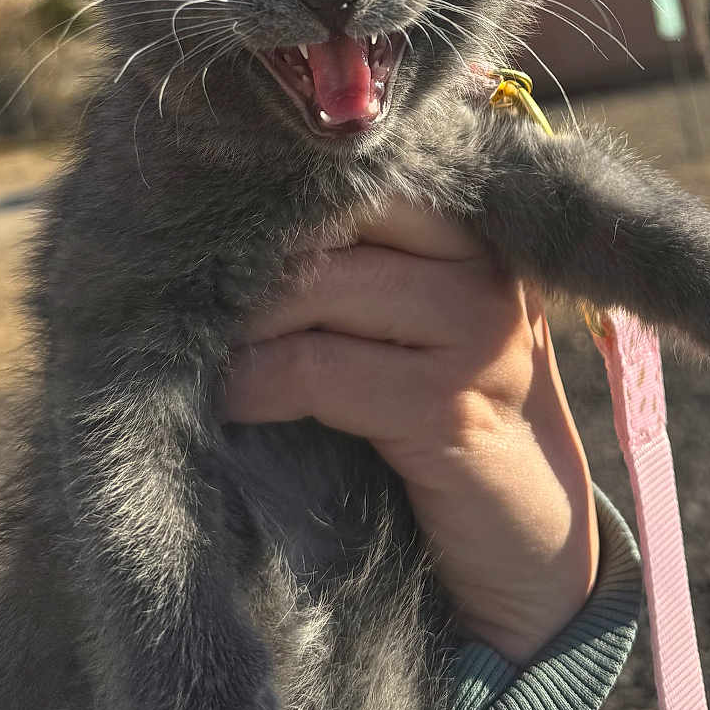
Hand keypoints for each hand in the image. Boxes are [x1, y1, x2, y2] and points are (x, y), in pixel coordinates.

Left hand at [219, 196, 599, 663]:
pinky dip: (256, 384)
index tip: (209, 213)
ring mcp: (478, 332)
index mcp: (479, 225)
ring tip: (196, 344)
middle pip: (335, 213)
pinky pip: (317, 371)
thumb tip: (234, 219)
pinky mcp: (451, 407)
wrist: (526, 542)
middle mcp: (486, 262)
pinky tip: (230, 399)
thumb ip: (363, 262)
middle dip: (252, 249)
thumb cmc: (445, 417)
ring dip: (241, 320)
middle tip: (182, 279)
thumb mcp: (416, 324)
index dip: (283, 186)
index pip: (367, 168)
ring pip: (318, 285)